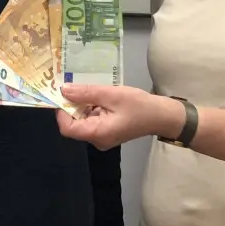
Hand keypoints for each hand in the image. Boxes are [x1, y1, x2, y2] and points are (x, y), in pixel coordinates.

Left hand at [55, 85, 179, 150]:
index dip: (61, 111)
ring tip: (91, 89)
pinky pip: (93, 120)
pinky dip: (92, 108)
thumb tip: (64, 90)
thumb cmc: (139, 106)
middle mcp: (97, 140)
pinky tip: (100, 96)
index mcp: (97, 134)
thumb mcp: (111, 95)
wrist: (162, 116)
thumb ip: (86, 93)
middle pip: (74, 124)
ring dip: (83, 105)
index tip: (64, 94)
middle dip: (73, 105)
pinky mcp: (108, 132)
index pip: (67, 128)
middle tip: (75, 85)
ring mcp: (102, 137)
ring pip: (83, 120)